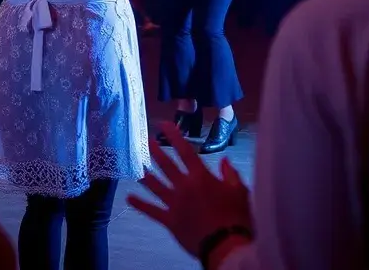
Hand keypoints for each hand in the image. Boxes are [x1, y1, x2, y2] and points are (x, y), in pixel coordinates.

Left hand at [127, 123, 252, 257]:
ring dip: (146, 175)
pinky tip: (129, 198)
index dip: (174, 136)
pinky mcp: (170, 221)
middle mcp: (184, 186)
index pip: (185, 151)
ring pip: (156, 186)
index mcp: (200, 177)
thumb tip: (224, 160)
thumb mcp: (239, 191)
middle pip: (166, 165)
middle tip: (145, 140)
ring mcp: (175, 204)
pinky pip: (152, 211)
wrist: (226, 245)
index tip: (163, 124)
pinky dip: (140, 204)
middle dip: (155, 151)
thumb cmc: (235, 216)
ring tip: (137, 165)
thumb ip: (230, 174)